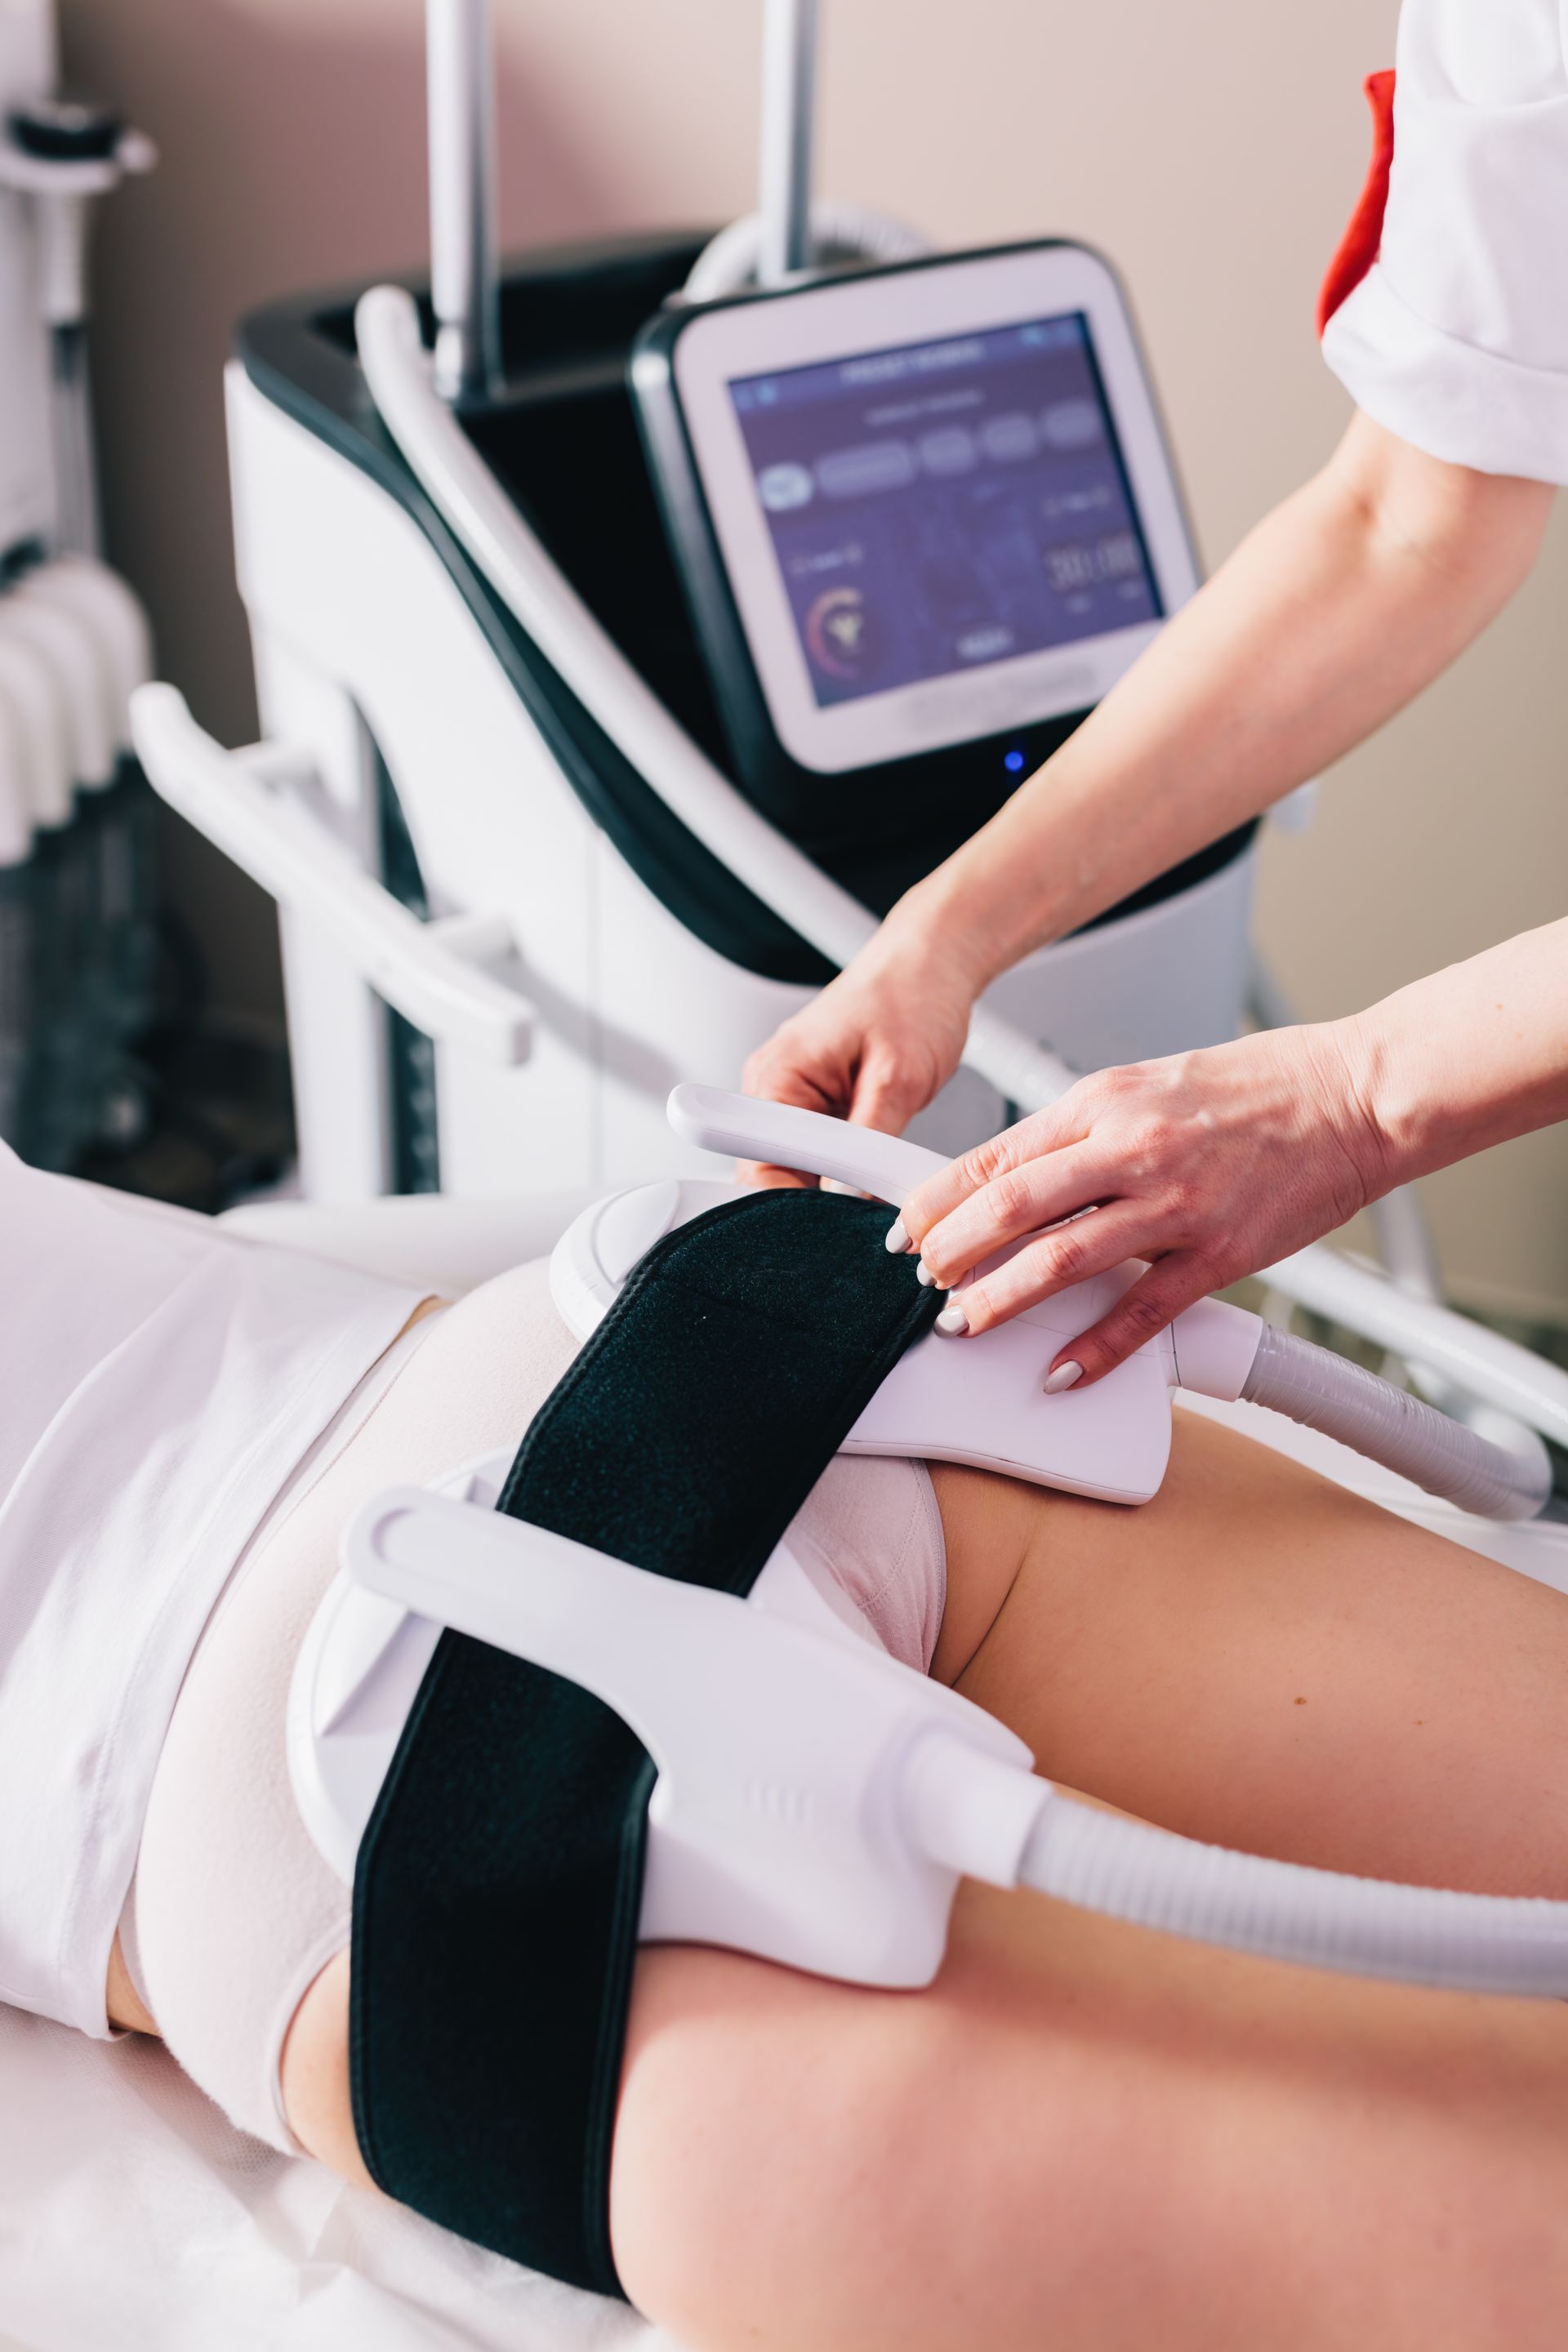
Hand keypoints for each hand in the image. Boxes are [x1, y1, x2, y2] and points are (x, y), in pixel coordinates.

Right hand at [740, 924, 981, 1186]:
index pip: (758, 1170)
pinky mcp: (816, 1105)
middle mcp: (773, 1087)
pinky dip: (844, 1166)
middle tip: (867, 1206)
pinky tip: (873, 1160)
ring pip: (798, 1170)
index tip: (835, 1226)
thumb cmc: (912, 997)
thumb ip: (869, 1143)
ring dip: (834, 1181)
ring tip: (876, 1172)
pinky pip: (818, 1154)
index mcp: (776, 1077)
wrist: (928, 966)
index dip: (793, 1209)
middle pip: (771, 1176)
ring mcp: (792, 1097)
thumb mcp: (899, 1078)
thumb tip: (849, 1198)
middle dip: (817, 1201)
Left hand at [895, 1022, 1387, 1383]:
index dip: (938, 1199)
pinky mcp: (1218, 1254)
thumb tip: (1020, 1176)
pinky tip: (1059, 1370)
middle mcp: (1130, 1147)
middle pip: (1012, 1206)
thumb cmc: (1257, 1088)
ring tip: (962, 1324)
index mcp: (1104, 1101)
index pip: (996, 1155)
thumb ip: (1084, 1132)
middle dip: (952, 1251)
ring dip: (1000, 1298)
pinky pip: (1142, 1311)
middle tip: (922, 1283)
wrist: (1353, 1097)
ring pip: (1062, 1259)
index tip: (906, 1229)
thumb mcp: (1148, 1085)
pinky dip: (1095, 1347)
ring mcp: (1175, 1204)